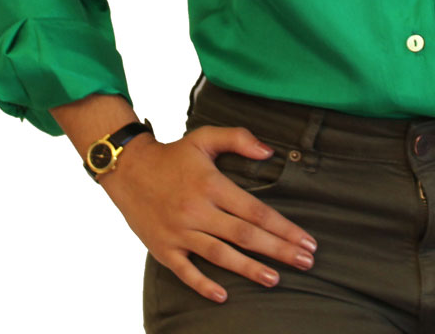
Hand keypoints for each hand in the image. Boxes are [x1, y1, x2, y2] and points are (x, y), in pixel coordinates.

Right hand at [100, 124, 317, 303]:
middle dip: (278, 250)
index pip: (255, 210)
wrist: (128, 170)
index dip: (283, 227)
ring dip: (249, 269)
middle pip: (244, 235)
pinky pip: (186, 272)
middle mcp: (197, 211)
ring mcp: (180, 232)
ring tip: (275, 279)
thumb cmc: (173, 155)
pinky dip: (203, 285)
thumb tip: (269, 151)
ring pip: (220, 255)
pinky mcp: (163, 249)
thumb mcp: (205, 138)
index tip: (306, 239)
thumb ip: (238, 139)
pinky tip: (223, 296)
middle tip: (306, 262)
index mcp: (211, 185)